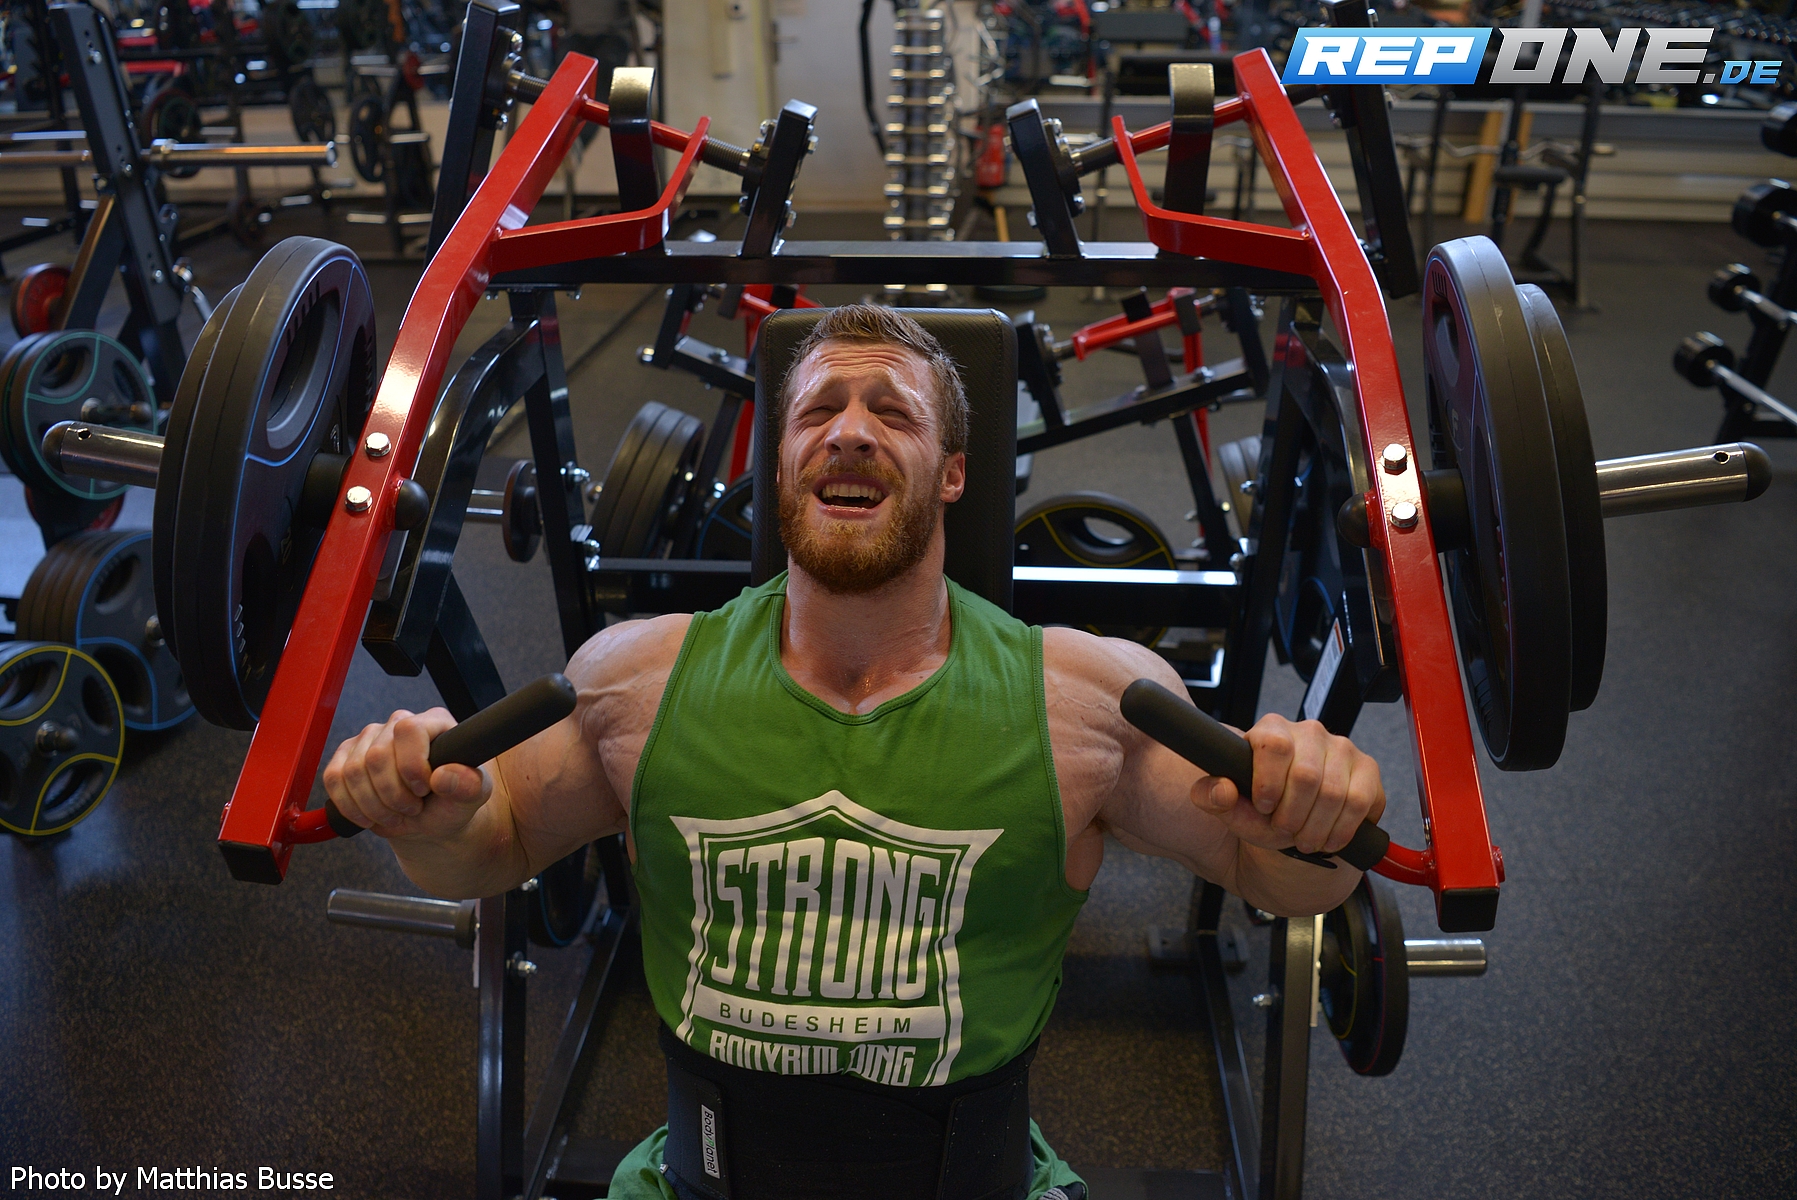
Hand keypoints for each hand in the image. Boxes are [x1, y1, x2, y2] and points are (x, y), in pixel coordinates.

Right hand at [321, 708, 492, 839]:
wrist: (430, 820)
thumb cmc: (452, 802)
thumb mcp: (473, 797)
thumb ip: (469, 785)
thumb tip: (444, 775)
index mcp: (434, 722)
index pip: (409, 730)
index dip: (411, 765)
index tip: (424, 789)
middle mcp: (399, 723)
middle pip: (376, 756)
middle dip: (392, 795)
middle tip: (411, 809)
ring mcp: (370, 737)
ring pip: (352, 771)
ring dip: (373, 805)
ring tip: (395, 814)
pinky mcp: (346, 755)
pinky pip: (333, 778)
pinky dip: (350, 805)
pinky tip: (370, 815)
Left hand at [1189, 715, 1384, 858]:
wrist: (1296, 825)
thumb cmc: (1262, 810)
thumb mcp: (1231, 808)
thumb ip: (1211, 797)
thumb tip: (1221, 788)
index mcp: (1272, 730)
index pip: (1274, 745)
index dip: (1269, 783)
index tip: (1264, 807)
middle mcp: (1310, 732)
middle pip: (1307, 775)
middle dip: (1293, 815)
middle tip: (1285, 831)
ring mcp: (1343, 748)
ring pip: (1335, 793)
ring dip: (1316, 827)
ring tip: (1304, 840)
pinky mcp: (1368, 768)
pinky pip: (1360, 802)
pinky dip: (1342, 829)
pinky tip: (1328, 839)